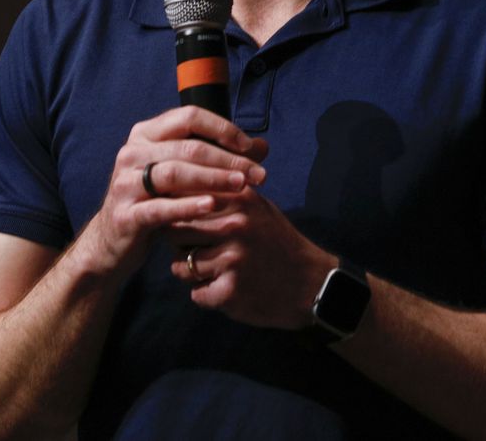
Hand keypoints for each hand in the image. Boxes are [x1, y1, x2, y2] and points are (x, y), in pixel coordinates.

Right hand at [75, 106, 267, 282]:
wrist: (114, 239)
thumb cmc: (156, 200)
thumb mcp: (184, 174)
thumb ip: (218, 157)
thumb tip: (263, 147)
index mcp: (145, 133)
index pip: (189, 116)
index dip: (223, 129)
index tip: (251, 147)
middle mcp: (131, 152)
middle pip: (187, 147)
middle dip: (228, 159)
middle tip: (259, 174)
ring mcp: (124, 183)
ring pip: (174, 173)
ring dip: (213, 178)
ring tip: (242, 187)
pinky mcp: (125, 214)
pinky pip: (160, 208)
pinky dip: (187, 206)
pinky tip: (212, 206)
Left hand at [168, 187, 330, 329]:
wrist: (312, 284)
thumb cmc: (276, 242)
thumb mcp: (256, 207)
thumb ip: (221, 195)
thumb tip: (174, 189)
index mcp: (238, 198)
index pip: (183, 199)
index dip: (172, 213)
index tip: (172, 222)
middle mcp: (234, 224)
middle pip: (174, 231)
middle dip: (178, 244)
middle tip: (193, 250)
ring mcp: (232, 258)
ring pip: (180, 265)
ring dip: (191, 272)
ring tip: (214, 271)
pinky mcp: (231, 290)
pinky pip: (197, 293)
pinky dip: (207, 295)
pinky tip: (227, 289)